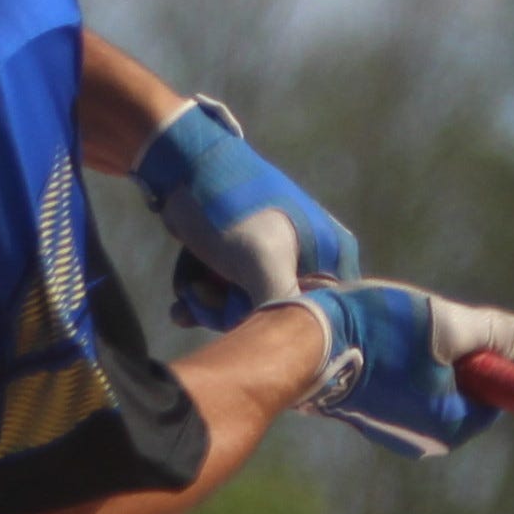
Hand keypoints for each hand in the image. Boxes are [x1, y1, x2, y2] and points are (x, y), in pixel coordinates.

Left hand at [131, 98, 355, 332]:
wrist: (179, 166)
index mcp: (334, 256)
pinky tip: (179, 305)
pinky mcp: (244, 260)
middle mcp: (313, 260)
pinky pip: (228, 298)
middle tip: (204, 296)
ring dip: (213, 309)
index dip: (277, 326)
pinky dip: (204, 302)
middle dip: (235, 316)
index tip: (242, 312)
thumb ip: (283, 305)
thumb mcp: (259, 260)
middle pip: (278, 319)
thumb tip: (303, 348)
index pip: (319, 321)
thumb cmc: (226, 208)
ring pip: (248, 312)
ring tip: (189, 292)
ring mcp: (276, 260)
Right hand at [294, 279, 513, 458]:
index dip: (488, 354)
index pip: (493, 394)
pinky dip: (392, 355)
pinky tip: (369, 337)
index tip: (466, 327)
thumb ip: (491, 332)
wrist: (300, 343)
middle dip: (451, 351)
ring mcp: (387, 427)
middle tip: (426, 322)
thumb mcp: (447, 324)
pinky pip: (394, 381)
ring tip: (390, 327)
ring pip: (425, 379)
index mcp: (447, 427)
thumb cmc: (378, 333)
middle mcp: (419, 438)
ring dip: (420, 348)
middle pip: (460, 387)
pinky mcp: (361, 411)